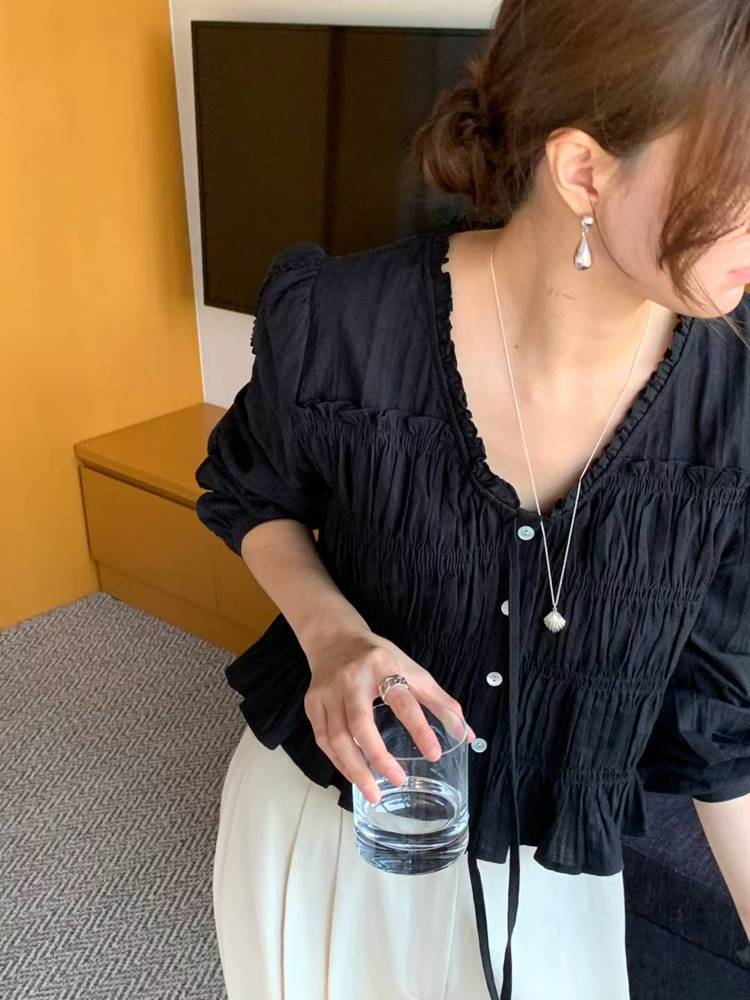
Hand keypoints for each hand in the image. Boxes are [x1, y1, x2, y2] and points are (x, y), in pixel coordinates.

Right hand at [302, 627, 475, 804]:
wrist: (335, 639)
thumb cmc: (379, 658)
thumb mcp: (413, 670)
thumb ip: (440, 702)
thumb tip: (466, 735)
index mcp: (383, 666)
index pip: (403, 700)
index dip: (420, 728)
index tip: (435, 754)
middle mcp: (352, 678)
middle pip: (361, 723)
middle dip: (378, 757)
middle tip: (398, 780)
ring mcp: (328, 692)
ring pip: (337, 738)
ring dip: (355, 769)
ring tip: (374, 793)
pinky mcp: (313, 703)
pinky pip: (324, 740)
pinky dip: (339, 762)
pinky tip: (354, 776)